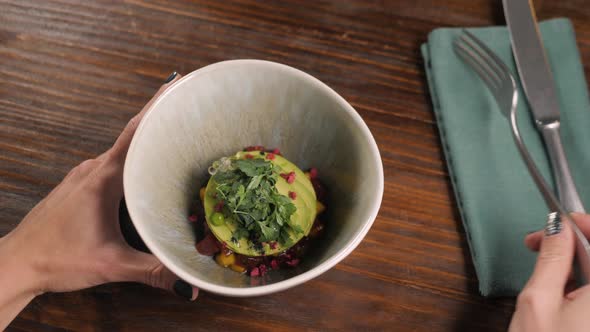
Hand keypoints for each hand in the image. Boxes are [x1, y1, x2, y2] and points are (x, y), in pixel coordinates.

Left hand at [0, 72, 197, 328]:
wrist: (17, 263)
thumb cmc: (56, 258)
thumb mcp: (111, 265)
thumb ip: (151, 271)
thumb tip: (186, 283)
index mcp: (105, 178)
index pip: (136, 133)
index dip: (158, 108)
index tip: (178, 86)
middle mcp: (94, 169)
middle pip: (133, 136)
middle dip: (162, 122)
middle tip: (189, 112)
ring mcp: (85, 176)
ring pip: (122, 152)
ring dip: (146, 144)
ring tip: (174, 139)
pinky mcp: (81, 186)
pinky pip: (112, 164)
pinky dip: (132, 160)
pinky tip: (143, 172)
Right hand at [509, 213, 589, 331]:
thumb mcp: (537, 300)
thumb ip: (551, 259)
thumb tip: (558, 227)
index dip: (581, 223)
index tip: (556, 219)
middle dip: (571, 241)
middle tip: (536, 242)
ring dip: (573, 261)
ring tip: (542, 265)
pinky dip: (579, 280)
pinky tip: (559, 284)